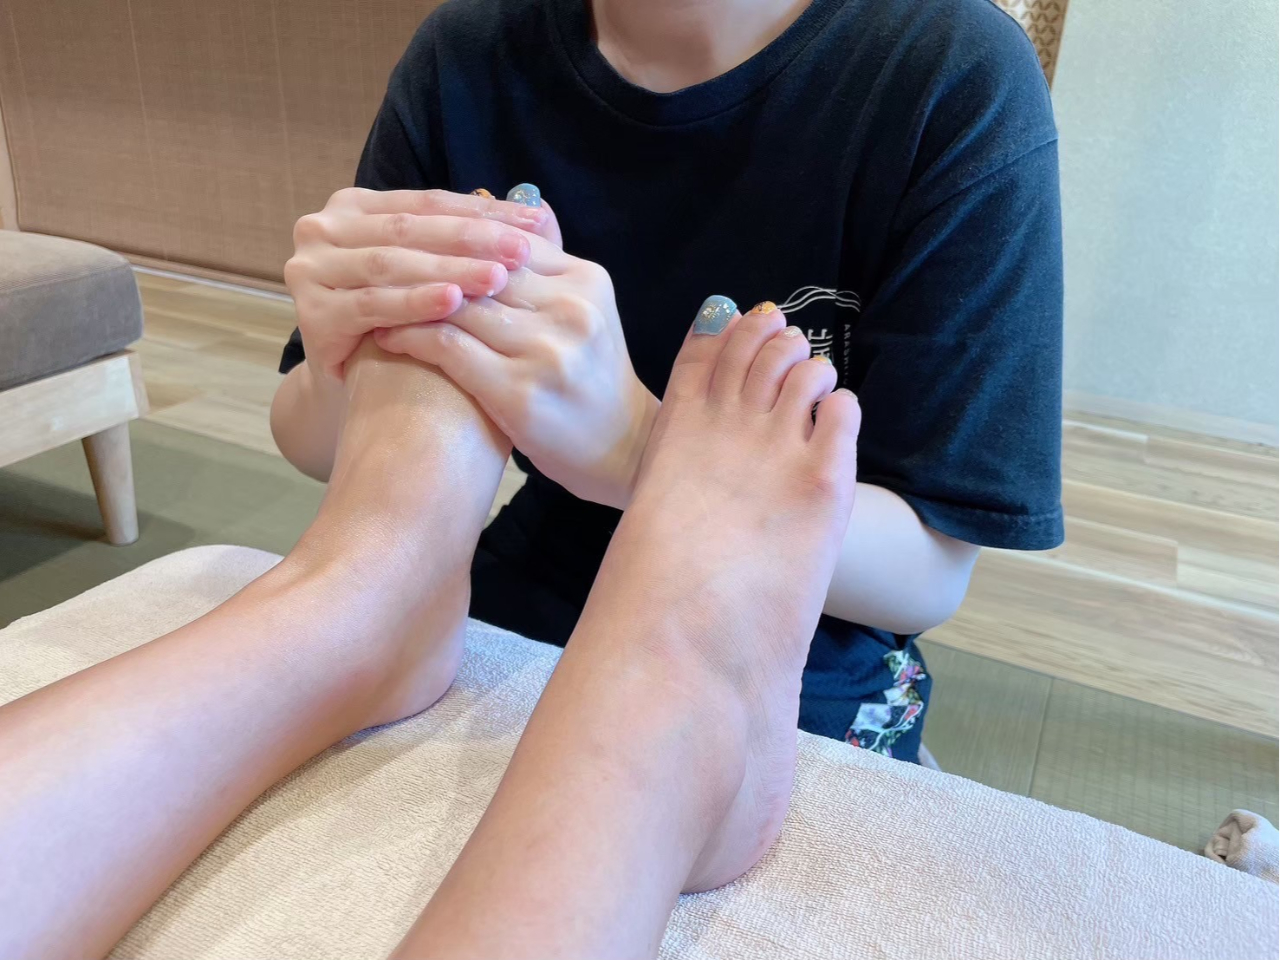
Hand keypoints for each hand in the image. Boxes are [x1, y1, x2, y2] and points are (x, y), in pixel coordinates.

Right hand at [284, 187, 558, 379]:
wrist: (368, 397)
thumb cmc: (418, 329)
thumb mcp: (445, 275)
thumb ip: (482, 242)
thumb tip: (544, 210)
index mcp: (357, 208)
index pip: (429, 203)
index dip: (485, 212)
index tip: (537, 224)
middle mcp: (324, 230)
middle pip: (411, 230)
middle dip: (471, 240)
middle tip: (521, 250)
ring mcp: (311, 270)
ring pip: (392, 265)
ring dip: (447, 270)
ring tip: (496, 277)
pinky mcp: (312, 313)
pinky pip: (372, 305)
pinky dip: (413, 303)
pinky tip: (452, 304)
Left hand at [373, 233, 657, 509]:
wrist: (621, 452)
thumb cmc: (591, 380)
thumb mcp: (586, 313)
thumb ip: (551, 265)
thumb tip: (525, 200)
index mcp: (588, 281)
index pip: (507, 241)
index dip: (455, 239)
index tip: (410, 238)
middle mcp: (572, 310)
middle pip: (480, 270)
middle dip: (424, 264)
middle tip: (374, 259)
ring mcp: (548, 351)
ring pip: (459, 304)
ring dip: (407, 298)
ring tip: (370, 296)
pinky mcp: (520, 392)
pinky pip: (449, 348)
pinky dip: (411, 336)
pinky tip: (385, 335)